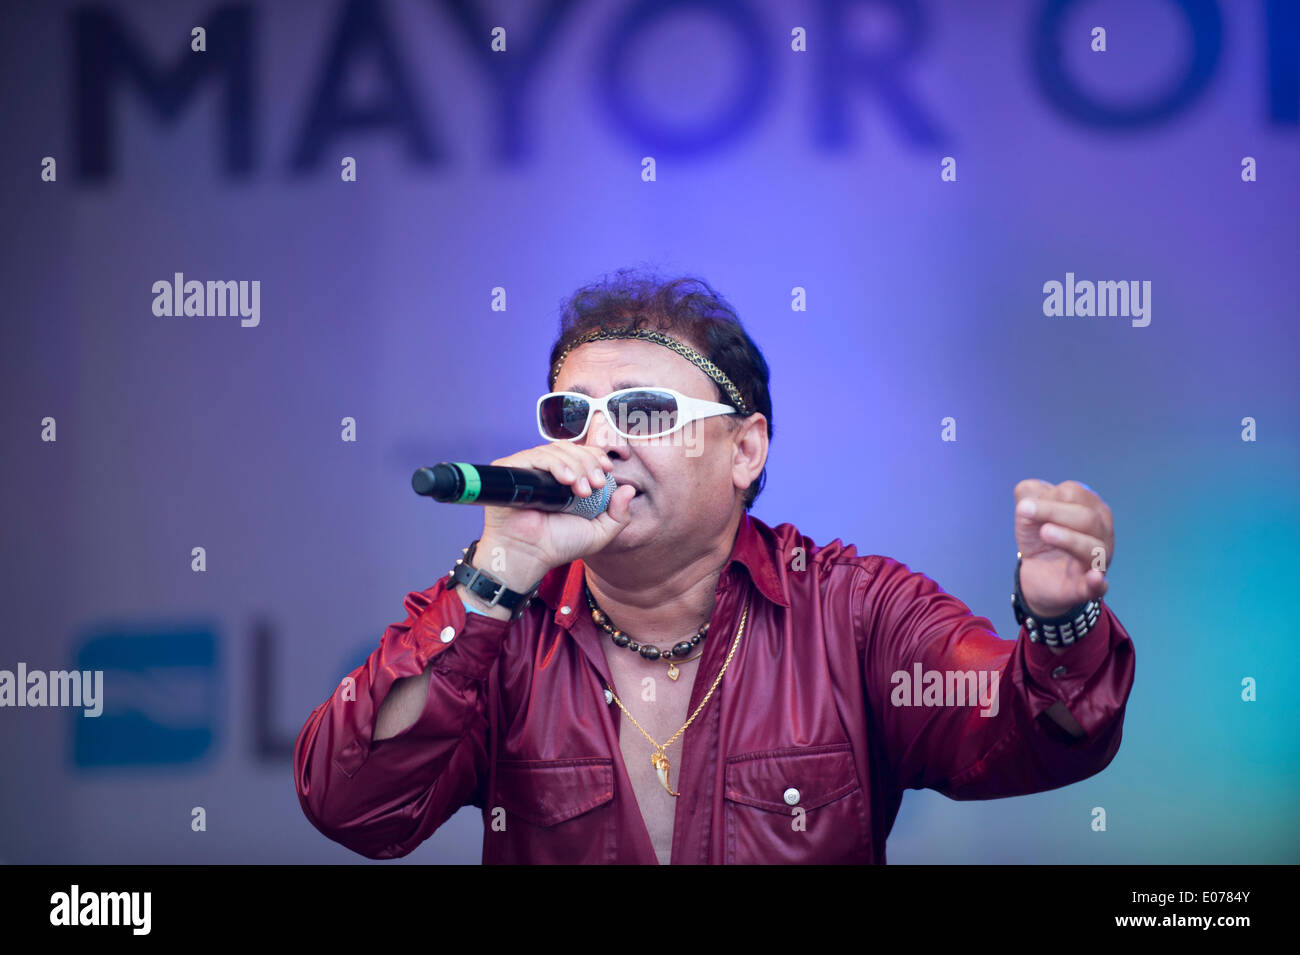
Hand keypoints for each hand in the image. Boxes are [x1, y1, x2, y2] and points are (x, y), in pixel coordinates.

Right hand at [475, 442, 637, 586]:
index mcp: (566, 479)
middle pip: (571, 448)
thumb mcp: (599, 532)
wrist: (530, 554)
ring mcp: (529, 469)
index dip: (596, 455)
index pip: (582, 452)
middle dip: (589, 463)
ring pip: (556, 450)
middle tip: (595, 485)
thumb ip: (619, 514)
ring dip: (576, 466)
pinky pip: (536, 456)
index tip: (608, 468)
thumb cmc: (558, 545)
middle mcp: (547, 472)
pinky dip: (555, 464)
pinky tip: (566, 481)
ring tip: (582, 490)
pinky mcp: (512, 469)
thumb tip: (629, 489)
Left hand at [1013, 479, 1113, 618]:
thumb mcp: (1029, 511)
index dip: (1047, 496)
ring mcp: (1097, 562)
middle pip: (1087, 518)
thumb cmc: (1040, 536)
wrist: (1037, 574)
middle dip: (1054, 512)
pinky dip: (1097, 583)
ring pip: (1093, 548)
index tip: (1026, 507)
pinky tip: (1094, 578)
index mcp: (1091, 509)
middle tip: (1023, 510)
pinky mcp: (1086, 588)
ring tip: (1045, 533)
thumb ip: (1028, 494)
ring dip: (1069, 539)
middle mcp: (1102, 534)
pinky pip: (1097, 587)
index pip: (1075, 493)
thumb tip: (1029, 501)